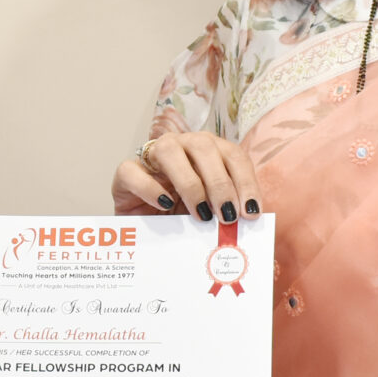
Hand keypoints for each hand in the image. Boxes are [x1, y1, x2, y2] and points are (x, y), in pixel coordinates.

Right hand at [112, 129, 263, 224]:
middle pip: (204, 147)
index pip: (233, 155)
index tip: (251, 211)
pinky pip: (133, 171)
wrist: (145, 231)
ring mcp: (151, 156)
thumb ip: (227, 213)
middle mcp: (182, 145)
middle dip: (220, 183)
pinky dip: (150, 188)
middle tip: (227, 215)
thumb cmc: (183, 218)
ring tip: (202, 214)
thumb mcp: (210, 215)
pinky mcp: (126, 173)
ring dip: (190, 183)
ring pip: (170, 151)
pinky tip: (164, 205)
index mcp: (209, 151)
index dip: (245, 181)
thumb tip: (247, 223)